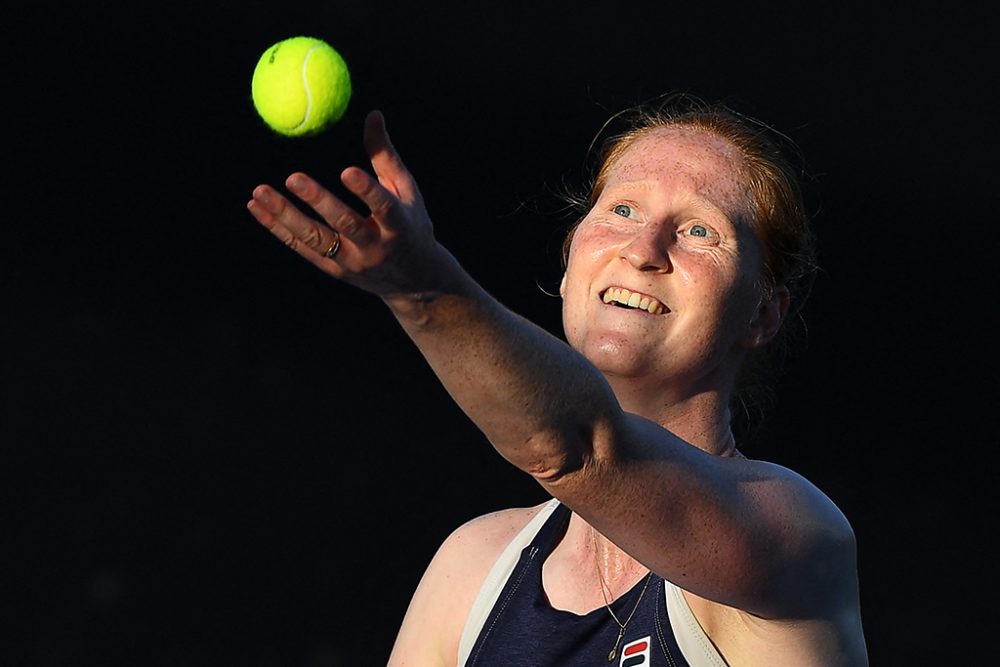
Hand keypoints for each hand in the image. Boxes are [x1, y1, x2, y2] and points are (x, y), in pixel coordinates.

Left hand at [247, 110, 447, 297]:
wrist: (414, 282)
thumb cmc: (410, 225)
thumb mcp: (406, 192)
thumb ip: (385, 155)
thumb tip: (372, 113)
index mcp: (398, 227)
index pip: (383, 208)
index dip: (366, 190)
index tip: (347, 170)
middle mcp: (375, 248)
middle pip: (344, 225)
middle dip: (319, 201)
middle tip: (293, 177)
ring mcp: (352, 262)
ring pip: (315, 239)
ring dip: (285, 215)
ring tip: (259, 191)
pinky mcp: (333, 270)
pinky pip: (300, 247)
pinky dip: (277, 228)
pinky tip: (256, 207)